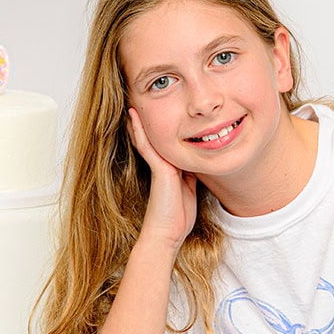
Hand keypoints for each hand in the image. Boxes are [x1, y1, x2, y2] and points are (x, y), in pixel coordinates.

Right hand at [127, 105, 197, 251]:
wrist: (167, 234)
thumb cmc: (178, 217)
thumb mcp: (191, 190)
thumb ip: (192, 175)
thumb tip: (199, 163)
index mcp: (171, 168)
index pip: (168, 142)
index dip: (166, 127)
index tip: (164, 112)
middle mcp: (162, 164)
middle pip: (157, 136)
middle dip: (151, 120)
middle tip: (145, 98)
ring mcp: (158, 166)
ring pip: (150, 137)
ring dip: (141, 120)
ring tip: (135, 101)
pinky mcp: (158, 169)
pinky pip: (146, 146)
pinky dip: (140, 131)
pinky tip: (134, 117)